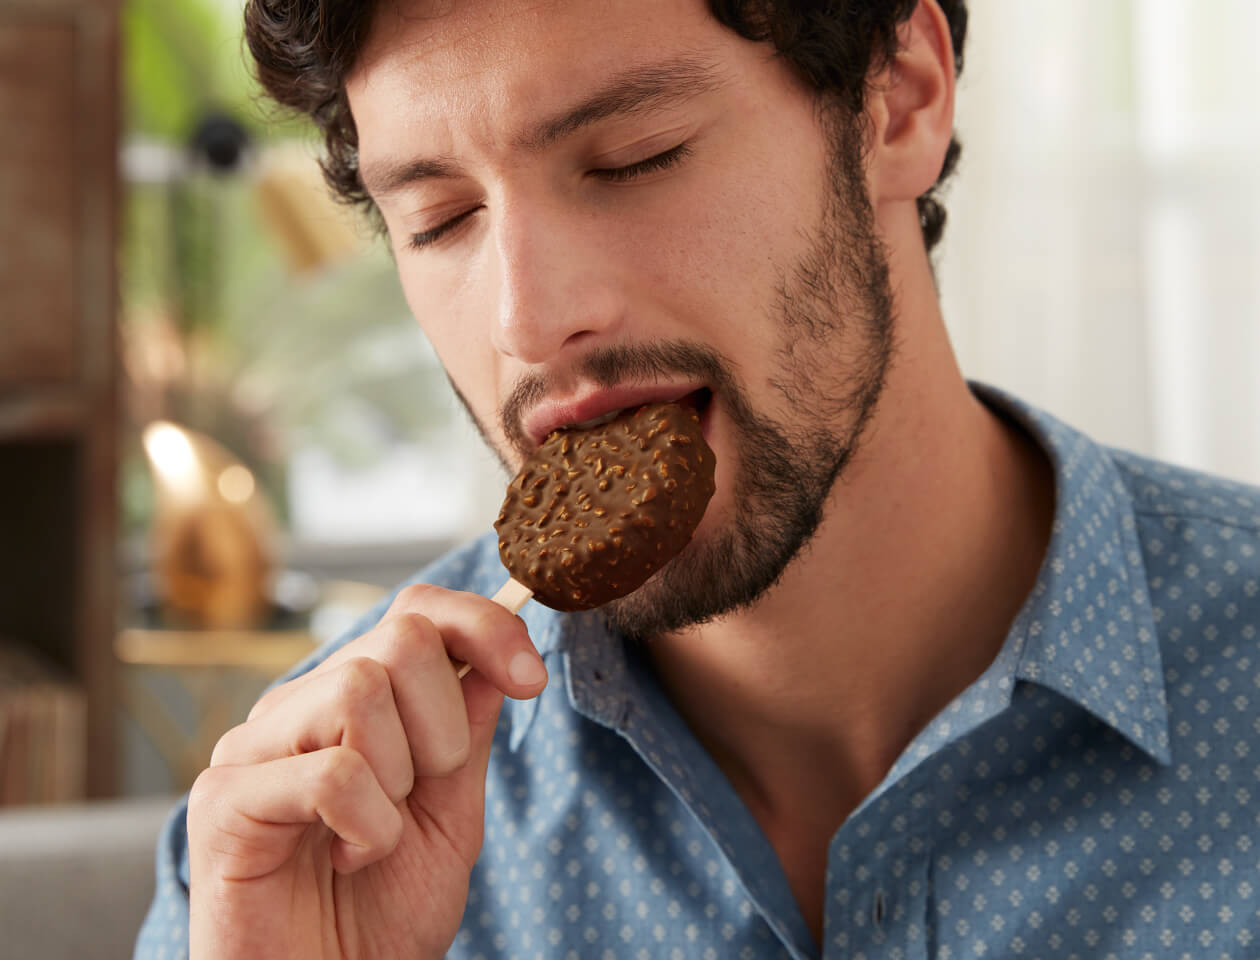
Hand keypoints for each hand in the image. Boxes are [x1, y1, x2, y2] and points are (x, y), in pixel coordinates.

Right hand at [186, 584, 547, 959]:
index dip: (483, 627)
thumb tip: (498, 655)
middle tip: (422, 793)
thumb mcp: (452, 811)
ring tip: (375, 834)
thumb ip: (467, 731)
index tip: (531, 681)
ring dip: (400, 777)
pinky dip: (368, 828)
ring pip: (360, 689)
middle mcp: (297, 707)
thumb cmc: (383, 913)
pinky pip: (332, 773)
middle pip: (401, 639)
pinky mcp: (224, 800)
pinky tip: (346, 860)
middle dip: (445, 725)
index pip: (415, 611)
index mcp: (350, 700)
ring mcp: (253, 746)